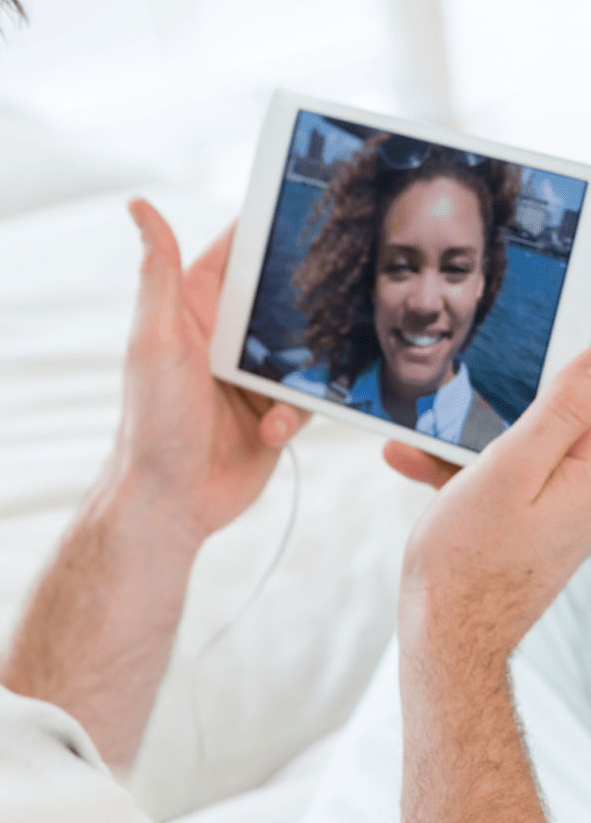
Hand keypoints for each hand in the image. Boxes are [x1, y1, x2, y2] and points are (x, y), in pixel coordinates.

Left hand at [105, 198, 307, 548]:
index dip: (268, 225)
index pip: (235, 251)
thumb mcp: (156, 339)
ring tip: (297, 377)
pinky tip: (272, 429)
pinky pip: (309, 395)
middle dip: (310, 292)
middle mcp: (225, 336)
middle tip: (350, 279)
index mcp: (193, 308)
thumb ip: (158, 272)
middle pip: (281, 296)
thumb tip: (138, 204)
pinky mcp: (275, 410)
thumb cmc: (152, 419)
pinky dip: (296, 411)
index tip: (310, 200)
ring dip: (310, 361)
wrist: (171, 500)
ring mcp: (252, 373)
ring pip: (305, 345)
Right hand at [392, 347, 590, 664]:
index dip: (571, 372)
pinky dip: (460, 467)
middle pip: (562, 418)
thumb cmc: (471, 556)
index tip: (538, 355)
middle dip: (509, 406)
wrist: (447, 630)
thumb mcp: (509, 469)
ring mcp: (557, 505)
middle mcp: (585, 490)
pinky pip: (500, 475)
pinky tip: (412, 461)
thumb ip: (560, 412)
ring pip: (522, 445)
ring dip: (470, 438)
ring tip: (420, 441)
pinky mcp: (529, 516)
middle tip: (467, 417)